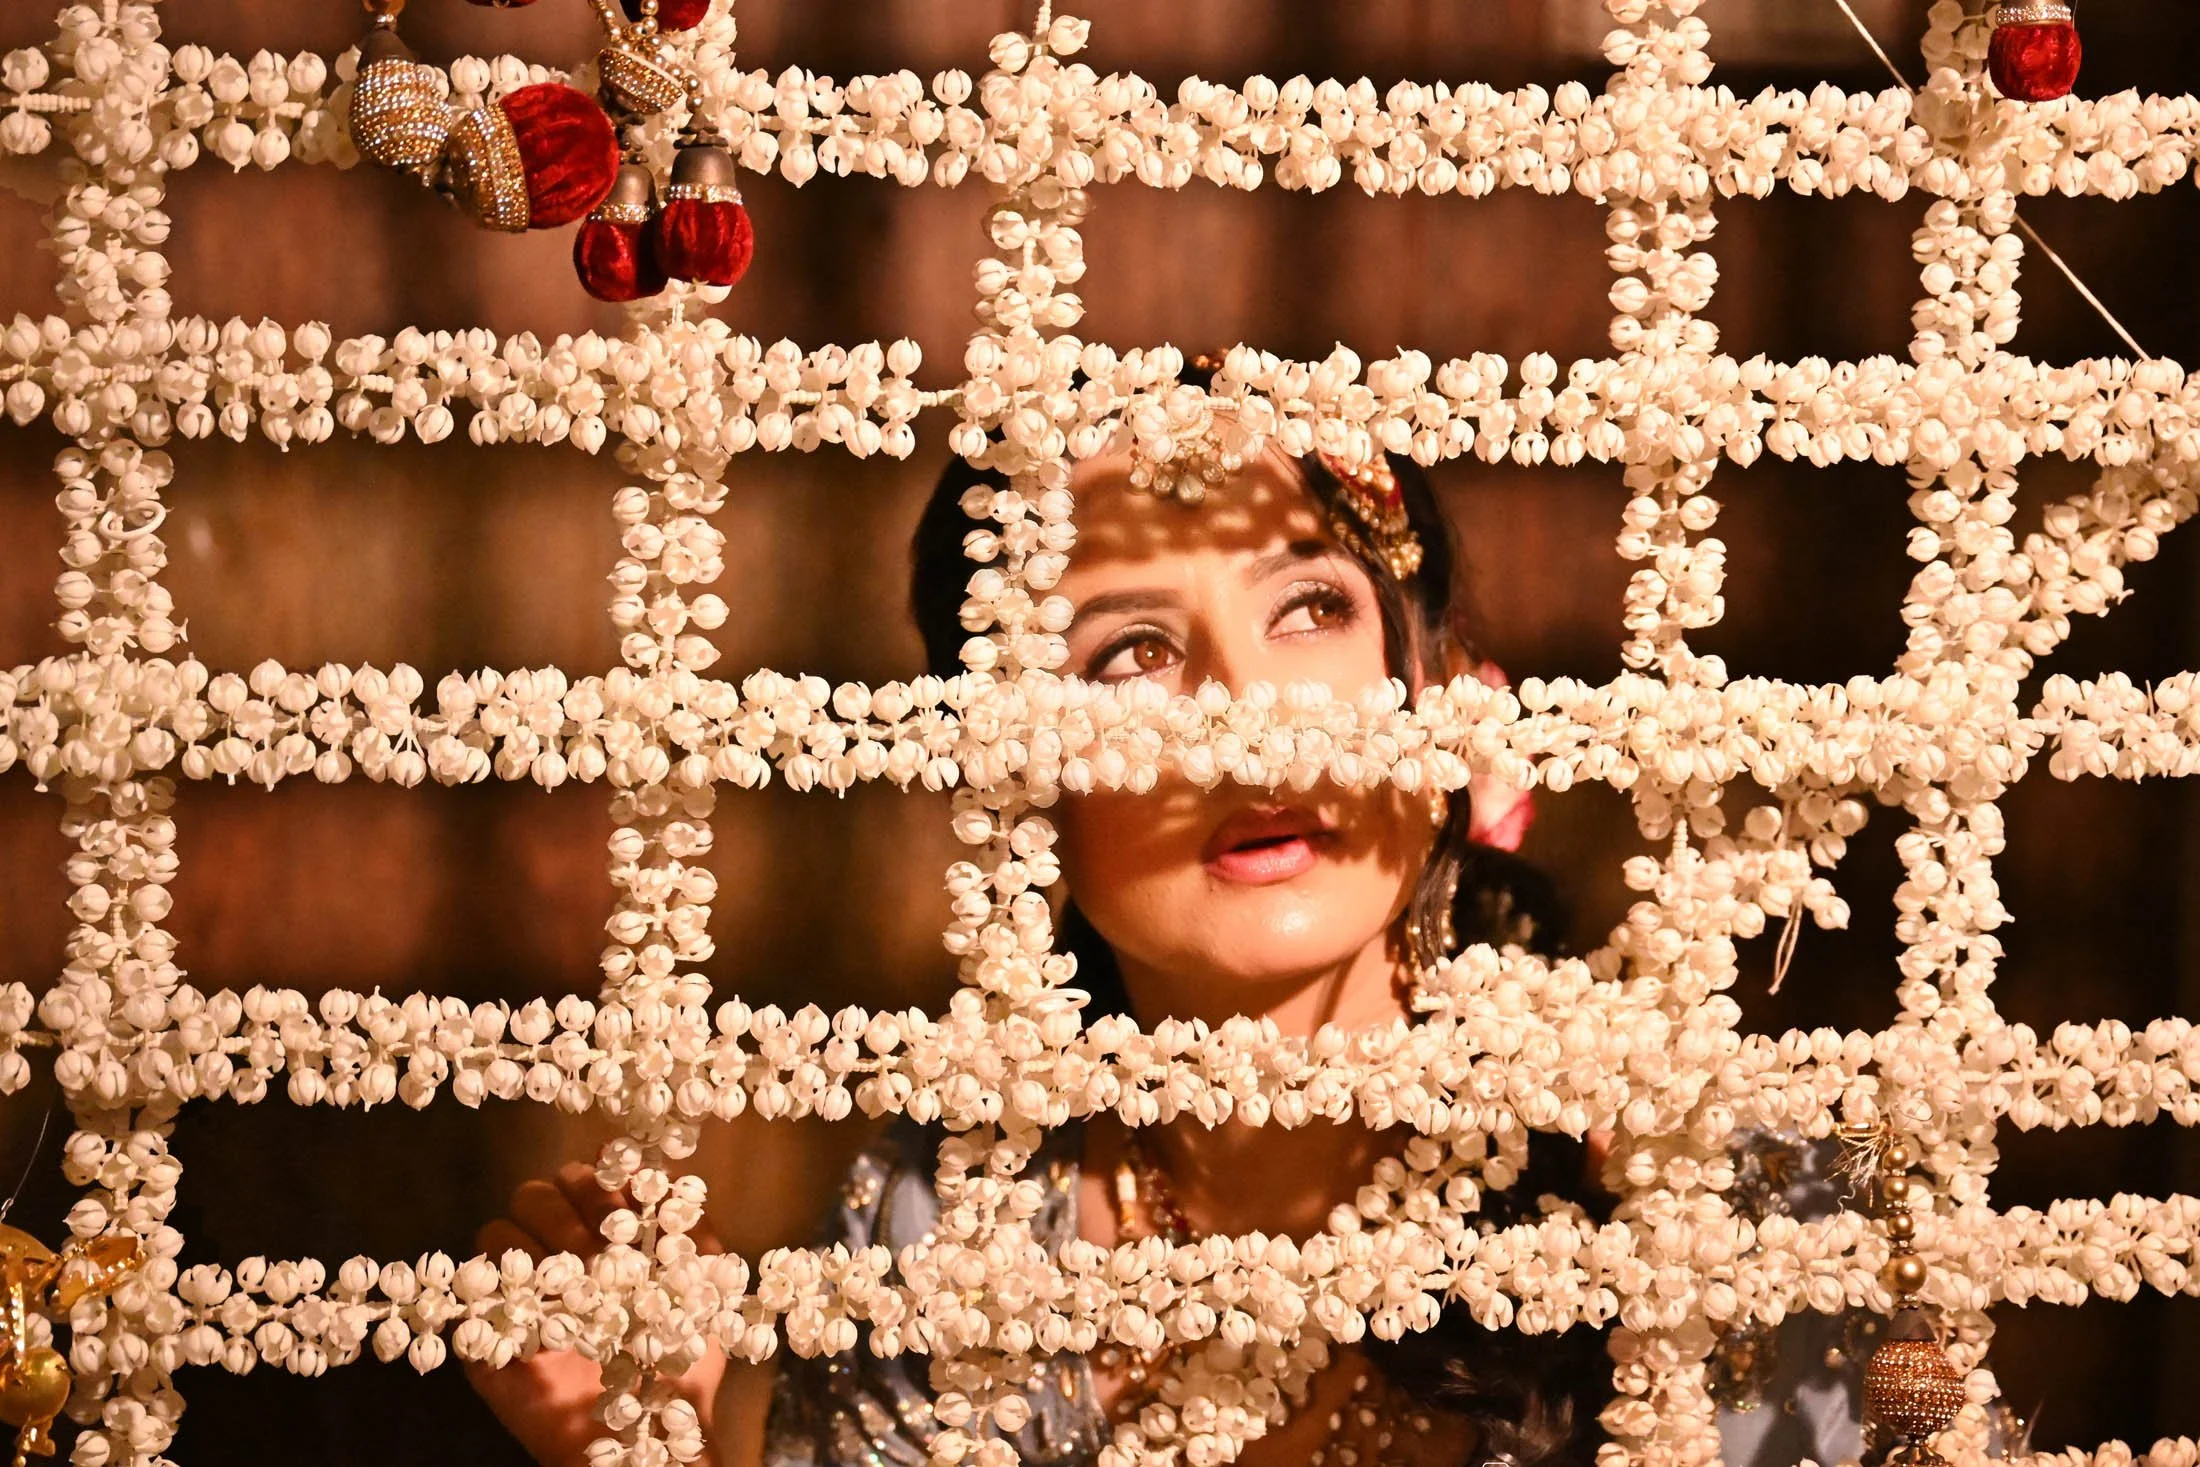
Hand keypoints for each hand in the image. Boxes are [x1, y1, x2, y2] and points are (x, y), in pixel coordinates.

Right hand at [466, 1163, 728, 1466]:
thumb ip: (679, 1214)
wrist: (651, 1435)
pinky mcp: (488, 1336)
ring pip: (497, 1233)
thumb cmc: (681, 1357)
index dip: (596, 1181)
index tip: (620, 1207)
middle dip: (564, 1214)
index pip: (579, 1175)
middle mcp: (555, 1255)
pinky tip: (545, 1311)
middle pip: (533, 1194)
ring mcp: (519, 1294)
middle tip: (596, 1255)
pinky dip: (503, 1293)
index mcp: (600, 1233)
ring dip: (537, 1251)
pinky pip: (472, 1294)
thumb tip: (635, 1154)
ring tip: (577, 1288)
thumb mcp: (700, 1276)